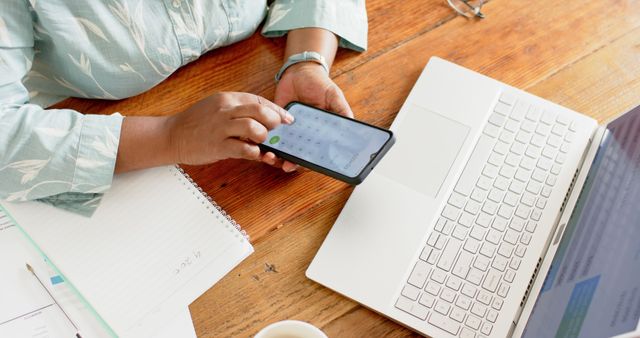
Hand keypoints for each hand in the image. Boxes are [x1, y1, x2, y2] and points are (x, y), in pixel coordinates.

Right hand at [166, 92, 293, 164]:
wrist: (171, 136)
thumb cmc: (196, 123)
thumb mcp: (216, 108)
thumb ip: (238, 111)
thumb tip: (263, 119)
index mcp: (227, 99)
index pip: (258, 100)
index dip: (276, 110)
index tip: (287, 119)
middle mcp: (225, 110)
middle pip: (259, 111)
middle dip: (274, 122)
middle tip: (277, 131)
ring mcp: (221, 128)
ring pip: (254, 128)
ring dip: (264, 137)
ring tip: (262, 143)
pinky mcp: (218, 146)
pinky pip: (244, 149)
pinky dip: (254, 153)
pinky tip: (255, 154)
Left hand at [267, 62, 352, 170]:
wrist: (299, 71)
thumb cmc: (319, 84)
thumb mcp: (334, 96)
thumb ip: (342, 111)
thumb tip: (351, 125)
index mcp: (319, 132)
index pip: (316, 152)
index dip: (313, 161)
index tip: (310, 166)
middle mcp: (303, 135)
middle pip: (297, 154)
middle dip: (292, 163)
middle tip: (288, 166)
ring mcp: (288, 130)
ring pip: (282, 149)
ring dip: (277, 156)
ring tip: (272, 157)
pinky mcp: (274, 123)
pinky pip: (269, 136)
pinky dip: (266, 143)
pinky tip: (264, 146)